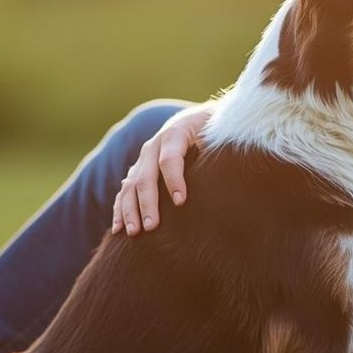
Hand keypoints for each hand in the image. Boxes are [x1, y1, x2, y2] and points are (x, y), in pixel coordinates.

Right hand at [114, 104, 213, 235]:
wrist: (200, 119)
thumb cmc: (216, 131)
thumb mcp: (220, 132)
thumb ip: (222, 148)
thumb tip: (233, 169)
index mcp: (175, 132)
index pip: (170, 158)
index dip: (174, 179)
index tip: (181, 201)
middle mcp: (154, 145)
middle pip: (146, 176)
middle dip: (148, 202)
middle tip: (151, 226)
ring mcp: (143, 159)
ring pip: (130, 186)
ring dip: (130, 210)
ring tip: (133, 232)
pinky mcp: (138, 171)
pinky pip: (124, 192)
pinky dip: (120, 210)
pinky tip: (118, 230)